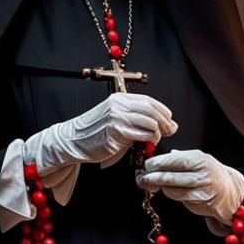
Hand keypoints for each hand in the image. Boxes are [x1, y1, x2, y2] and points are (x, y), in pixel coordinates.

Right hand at [25, 92, 177, 173]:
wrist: (73, 140)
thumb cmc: (94, 131)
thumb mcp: (114, 118)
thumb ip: (134, 118)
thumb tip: (161, 123)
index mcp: (119, 99)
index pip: (148, 100)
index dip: (163, 110)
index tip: (170, 119)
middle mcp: (119, 106)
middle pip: (152, 110)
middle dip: (165, 121)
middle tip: (170, 130)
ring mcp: (117, 118)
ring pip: (150, 122)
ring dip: (158, 132)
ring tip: (155, 139)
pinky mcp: (116, 133)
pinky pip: (142, 135)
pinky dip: (149, 140)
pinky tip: (147, 144)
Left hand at [135, 148, 243, 224]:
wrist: (230, 191)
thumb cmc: (211, 173)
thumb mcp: (199, 159)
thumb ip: (180, 157)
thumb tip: (159, 157)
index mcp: (199, 158)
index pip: (172, 160)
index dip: (156, 163)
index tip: (146, 165)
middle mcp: (200, 173)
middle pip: (168, 175)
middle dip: (151, 176)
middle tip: (142, 176)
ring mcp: (200, 188)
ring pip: (170, 188)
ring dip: (158, 186)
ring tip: (151, 184)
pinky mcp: (198, 201)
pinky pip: (176, 197)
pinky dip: (168, 193)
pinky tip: (166, 190)